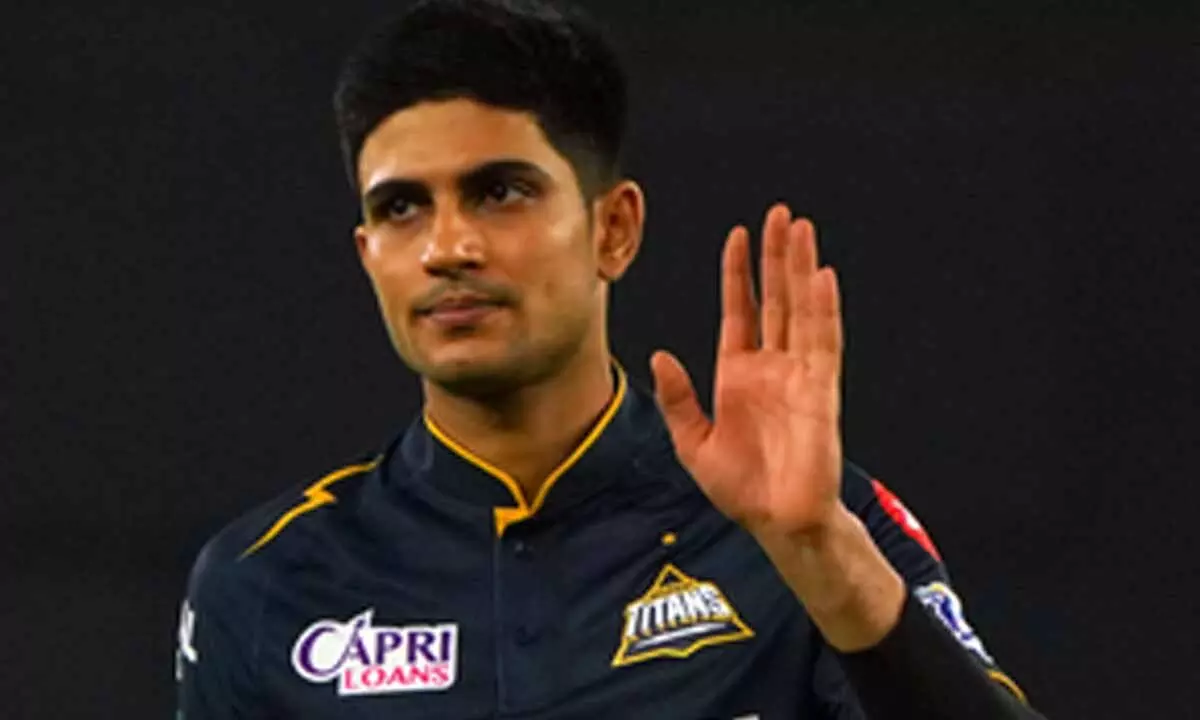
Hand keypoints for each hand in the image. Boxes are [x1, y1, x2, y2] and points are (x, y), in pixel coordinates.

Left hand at [651, 203, 844, 539]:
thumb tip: (659, 355)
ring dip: (801, 270)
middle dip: (777, 256)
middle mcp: (772, 366)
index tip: (738, 235)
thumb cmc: (740, 488)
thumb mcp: (692, 444)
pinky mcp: (822, 392)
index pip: (740, 310)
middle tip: (781, 214)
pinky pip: (824, 343)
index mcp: (739, 374)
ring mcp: (799, 375)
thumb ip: (678, 399)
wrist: (776, 523)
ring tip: (801, 230)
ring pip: (802, 310)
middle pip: (776, 298)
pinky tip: (822, 278)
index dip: (738, 273)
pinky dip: (823, 310)